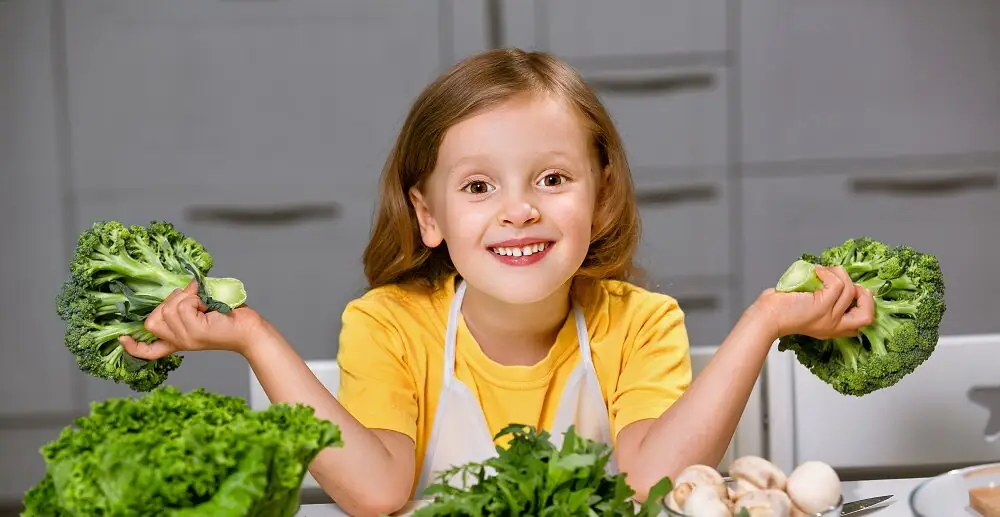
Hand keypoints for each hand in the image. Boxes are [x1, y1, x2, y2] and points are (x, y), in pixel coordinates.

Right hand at [119, 281, 265, 359]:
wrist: (251, 331)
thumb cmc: (230, 317)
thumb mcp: (202, 312)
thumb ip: (184, 306)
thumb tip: (178, 291)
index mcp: (179, 340)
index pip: (149, 351)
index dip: (133, 347)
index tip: (122, 339)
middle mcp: (180, 342)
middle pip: (152, 320)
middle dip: (168, 303)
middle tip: (193, 301)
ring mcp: (186, 338)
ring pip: (168, 309)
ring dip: (186, 298)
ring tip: (203, 302)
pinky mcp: (196, 331)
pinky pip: (182, 306)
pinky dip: (195, 298)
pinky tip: (207, 304)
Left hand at [751, 265, 874, 339]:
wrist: (765, 317)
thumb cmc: (780, 310)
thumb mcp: (809, 311)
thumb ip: (825, 302)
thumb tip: (836, 278)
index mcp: (833, 328)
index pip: (864, 322)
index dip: (865, 304)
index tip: (851, 290)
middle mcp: (834, 326)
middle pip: (868, 315)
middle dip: (864, 295)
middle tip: (843, 283)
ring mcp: (829, 316)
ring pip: (851, 289)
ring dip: (837, 274)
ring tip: (822, 272)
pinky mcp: (822, 305)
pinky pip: (837, 283)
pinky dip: (827, 272)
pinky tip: (815, 272)